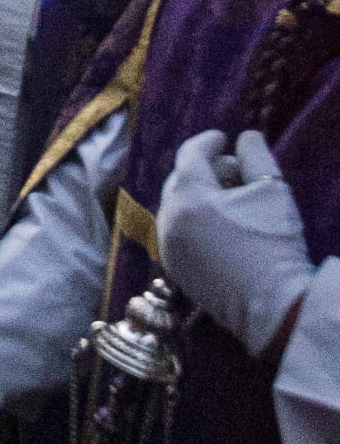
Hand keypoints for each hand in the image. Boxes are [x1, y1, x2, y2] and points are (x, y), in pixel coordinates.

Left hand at [159, 128, 314, 356]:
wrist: (273, 306)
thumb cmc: (275, 243)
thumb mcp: (273, 189)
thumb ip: (256, 155)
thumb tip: (244, 137)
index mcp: (189, 196)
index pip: (190, 154)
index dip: (207, 141)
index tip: (223, 138)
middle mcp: (168, 219)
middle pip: (179, 179)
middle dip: (204, 169)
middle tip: (233, 170)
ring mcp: (168, 246)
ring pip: (176, 206)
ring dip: (198, 195)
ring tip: (231, 199)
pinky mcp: (174, 268)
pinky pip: (177, 232)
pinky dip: (193, 220)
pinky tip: (220, 225)